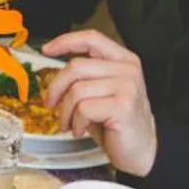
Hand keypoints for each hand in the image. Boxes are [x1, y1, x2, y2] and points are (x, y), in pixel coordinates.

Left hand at [42, 30, 157, 175]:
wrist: (140, 150)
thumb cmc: (116, 123)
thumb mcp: (99, 94)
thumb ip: (83, 79)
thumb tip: (52, 77)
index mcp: (123, 60)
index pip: (92, 39)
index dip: (66, 41)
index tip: (47, 49)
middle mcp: (128, 69)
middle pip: (76, 66)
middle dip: (56, 88)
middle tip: (51, 105)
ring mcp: (127, 86)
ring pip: (77, 90)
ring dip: (65, 112)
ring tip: (70, 124)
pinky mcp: (123, 106)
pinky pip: (83, 108)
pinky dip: (76, 123)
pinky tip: (81, 131)